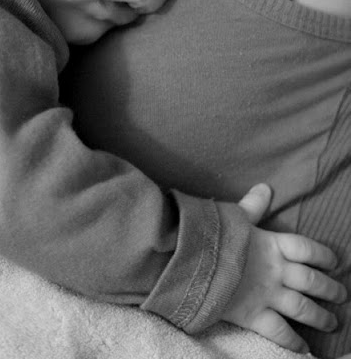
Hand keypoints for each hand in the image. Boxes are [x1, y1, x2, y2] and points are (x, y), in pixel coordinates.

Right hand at [222, 184, 346, 353]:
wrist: (193, 259)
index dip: (323, 255)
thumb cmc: (213, 234)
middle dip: (329, 288)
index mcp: (272, 244)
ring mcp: (267, 294)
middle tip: (341, 295)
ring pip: (303, 308)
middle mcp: (276, 270)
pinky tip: (303, 348)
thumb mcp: (235, 215)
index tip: (334, 262)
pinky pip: (280, 331)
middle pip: (311, 280)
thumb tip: (266, 187)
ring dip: (320, 316)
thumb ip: (253, 205)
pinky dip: (293, 341)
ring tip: (331, 322)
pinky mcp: (254, 315)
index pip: (306, 249)